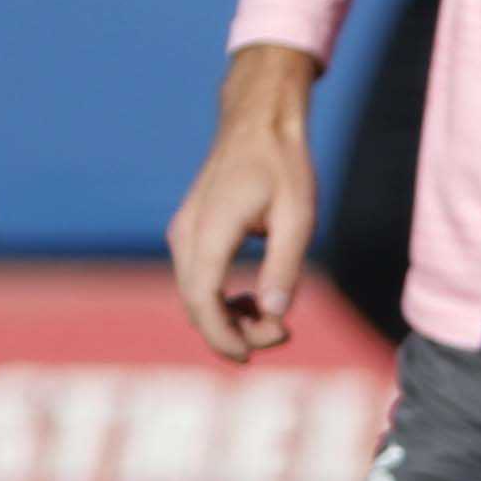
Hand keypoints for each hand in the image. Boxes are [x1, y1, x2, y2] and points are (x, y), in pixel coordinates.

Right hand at [168, 44, 323, 359]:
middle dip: (234, 333)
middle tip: (284, 334)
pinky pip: (198, 282)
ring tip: (275, 320)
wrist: (259, 124)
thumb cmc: (282, 166)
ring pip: (194, 297)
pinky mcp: (190, 236)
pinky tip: (255, 301)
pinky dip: (222, 301)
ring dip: (229, 319)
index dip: (223, 336)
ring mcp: (183, 235)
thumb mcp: (298, 216)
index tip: (252, 356)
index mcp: (209, 229)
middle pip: (195, 305)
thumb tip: (275, 315)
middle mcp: (185, 235)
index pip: (202, 299)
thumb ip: (285, 266)